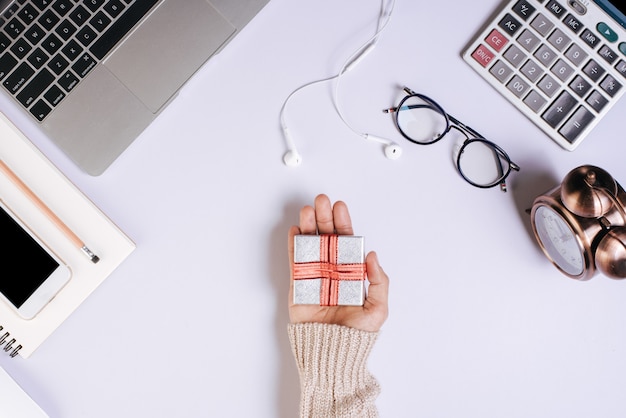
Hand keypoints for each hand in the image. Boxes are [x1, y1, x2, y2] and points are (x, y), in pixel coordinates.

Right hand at [288, 194, 388, 332]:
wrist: (332, 352)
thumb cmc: (356, 334)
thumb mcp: (378, 308)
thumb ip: (378, 281)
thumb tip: (372, 255)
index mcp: (350, 273)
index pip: (346, 242)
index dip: (343, 223)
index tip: (340, 207)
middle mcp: (332, 271)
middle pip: (327, 238)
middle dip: (323, 218)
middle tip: (320, 200)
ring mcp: (314, 276)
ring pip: (310, 245)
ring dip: (307, 227)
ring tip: (306, 210)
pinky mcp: (298, 286)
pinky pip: (295, 262)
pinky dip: (294, 246)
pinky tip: (294, 230)